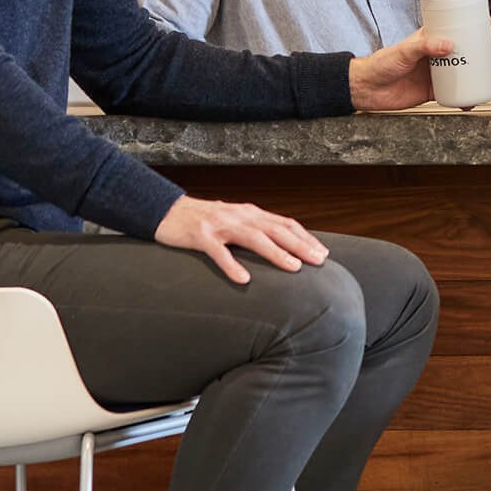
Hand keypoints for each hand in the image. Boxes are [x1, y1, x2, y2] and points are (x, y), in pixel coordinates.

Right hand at [154, 195, 327, 284]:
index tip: (323, 252)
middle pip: (276, 229)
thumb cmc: (204, 220)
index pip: (284, 223)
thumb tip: (282, 248)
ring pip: (253, 238)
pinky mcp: (200, 236)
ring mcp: (220, 225)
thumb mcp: (234, 221)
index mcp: (250, 213)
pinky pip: (218, 252)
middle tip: (319, 261)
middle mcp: (240, 216)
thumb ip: (255, 231)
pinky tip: (244, 279)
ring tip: (293, 267)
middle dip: (300, 245)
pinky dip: (232, 265)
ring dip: (275, 252)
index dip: (305, 237)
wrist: (167, 210)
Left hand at [348, 24, 490, 110]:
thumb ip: (425, 46)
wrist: (367, 89)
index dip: (475, 26)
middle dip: (486, 52)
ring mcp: (437, 73)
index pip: (457, 28)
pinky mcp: (434, 91)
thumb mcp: (404, 50)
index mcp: (431, 39)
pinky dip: (468, 98)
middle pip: (468, 50)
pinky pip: (456, 94)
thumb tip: (448, 44)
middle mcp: (437, 55)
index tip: (490, 26)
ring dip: (483, 76)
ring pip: (466, 72)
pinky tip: (475, 100)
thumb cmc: (380, 64)